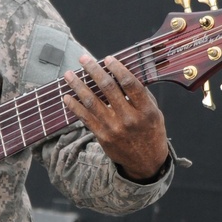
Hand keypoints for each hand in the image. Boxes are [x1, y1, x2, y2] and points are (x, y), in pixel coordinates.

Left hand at [62, 55, 168, 181]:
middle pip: (108, 89)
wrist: (146, 162)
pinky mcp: (103, 137)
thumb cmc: (150, 132)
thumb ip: (142, 95)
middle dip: (94, 71)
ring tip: (68, 75)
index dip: (117, 69)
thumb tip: (124, 72)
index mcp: (146, 110)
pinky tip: (67, 96)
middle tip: (83, 59)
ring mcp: (114, 128)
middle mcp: (129, 119)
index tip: (107, 58)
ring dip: (78, 86)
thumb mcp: (155, 112)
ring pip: (92, 102)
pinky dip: (74, 106)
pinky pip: (85, 118)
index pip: (130, 84)